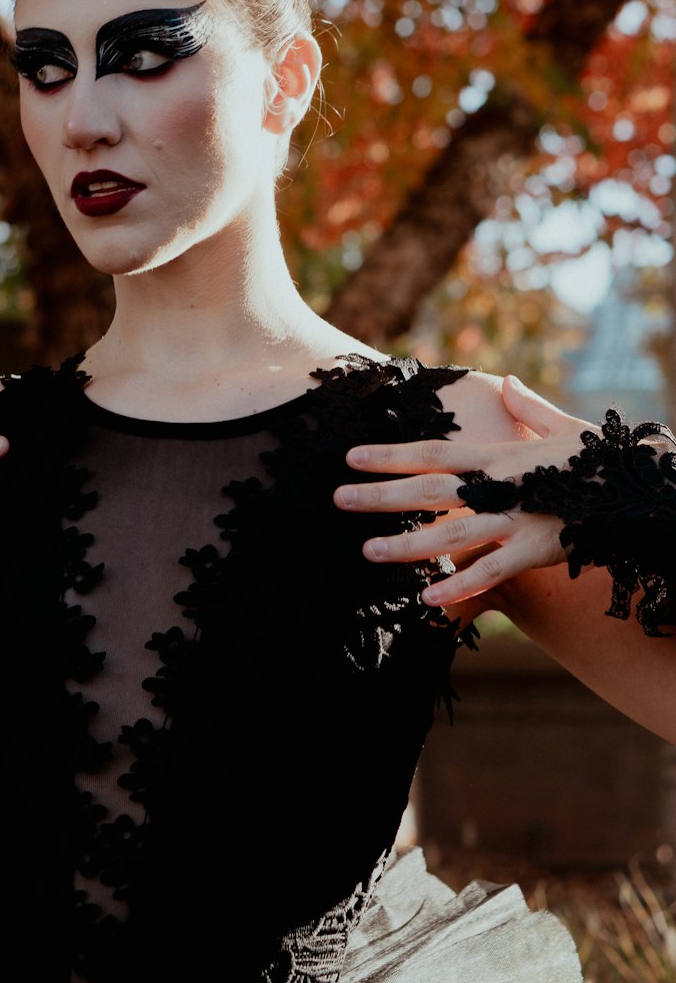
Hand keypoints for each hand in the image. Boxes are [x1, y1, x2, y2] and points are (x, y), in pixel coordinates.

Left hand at [332, 376, 595, 607]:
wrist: (648, 489)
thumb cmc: (604, 460)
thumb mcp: (566, 428)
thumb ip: (529, 409)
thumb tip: (507, 382)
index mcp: (501, 456)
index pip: (434, 452)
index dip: (390, 454)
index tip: (350, 456)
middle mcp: (502, 485)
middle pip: (430, 488)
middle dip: (381, 494)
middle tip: (337, 498)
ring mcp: (519, 518)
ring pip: (453, 533)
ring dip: (407, 544)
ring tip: (366, 551)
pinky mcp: (540, 550)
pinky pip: (494, 572)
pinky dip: (461, 586)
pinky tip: (428, 600)